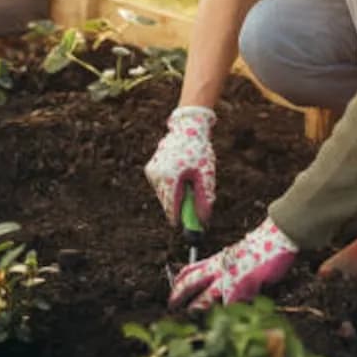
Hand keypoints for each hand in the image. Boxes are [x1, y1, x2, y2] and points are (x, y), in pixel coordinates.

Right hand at [144, 106, 216, 224]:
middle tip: (193, 208)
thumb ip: (204, 199)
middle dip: (180, 209)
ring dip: (175, 197)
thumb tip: (203, 221)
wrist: (187, 128)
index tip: (191, 227)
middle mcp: (156, 177)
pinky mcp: (150, 169)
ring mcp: (151, 173)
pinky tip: (181, 175)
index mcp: (169, 179)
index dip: (181, 220)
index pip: (172, 210)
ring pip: (163, 196)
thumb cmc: (199, 151)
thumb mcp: (206, 176)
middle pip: (167, 205)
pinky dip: (171, 188)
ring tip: (188, 182)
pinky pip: (161, 187)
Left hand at [168, 218, 297, 309]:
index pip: (192, 268)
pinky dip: (228, 315)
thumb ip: (231, 265)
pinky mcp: (241, 287)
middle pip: (190, 282)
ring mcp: (228, 278)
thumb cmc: (264, 246)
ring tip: (189, 316)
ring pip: (205, 298)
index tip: (175, 284)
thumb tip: (228, 277)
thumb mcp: (241, 254)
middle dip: (178, 294)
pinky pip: (230, 306)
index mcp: (219, 260)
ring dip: (196, 309)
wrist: (275, 236)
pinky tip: (225, 323)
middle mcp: (219, 268)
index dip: (180, 278)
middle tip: (170, 304)